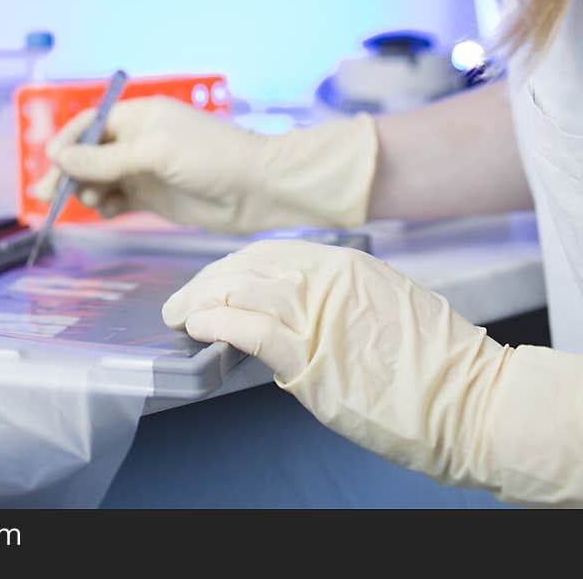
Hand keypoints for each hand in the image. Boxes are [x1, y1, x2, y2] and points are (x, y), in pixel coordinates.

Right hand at [31, 97, 376, 233]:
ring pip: (99, 180)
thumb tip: (59, 157)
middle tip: (44, 197)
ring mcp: (145, 171)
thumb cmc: (210, 157)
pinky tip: (103, 211)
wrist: (257, 189)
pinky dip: (104, 206)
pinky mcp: (153, 197)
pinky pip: (116, 200)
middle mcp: (138, 141)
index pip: (91, 124)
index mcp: (140, 117)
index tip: (51, 162)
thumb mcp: (154, 153)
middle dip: (67, 172)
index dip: (69, 141)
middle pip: (90, 154)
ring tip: (89, 203)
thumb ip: (105, 159)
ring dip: (86, 191)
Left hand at [162, 238, 582, 506]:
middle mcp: (328, 280)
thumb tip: (301, 306)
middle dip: (209, 282)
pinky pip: (249, 329)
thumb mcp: (389, 303)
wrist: (472, 401)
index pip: (271, 253)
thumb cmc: (438, 365)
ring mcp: (318, 316)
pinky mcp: (311, 358)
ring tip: (182, 316)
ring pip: (240, 291)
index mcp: (348, 264)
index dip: (233, 267)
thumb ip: (342, 298)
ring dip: (202, 302)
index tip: (212, 282)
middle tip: (183, 302)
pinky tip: (199, 328)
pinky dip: (216, 324)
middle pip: (248, 267)